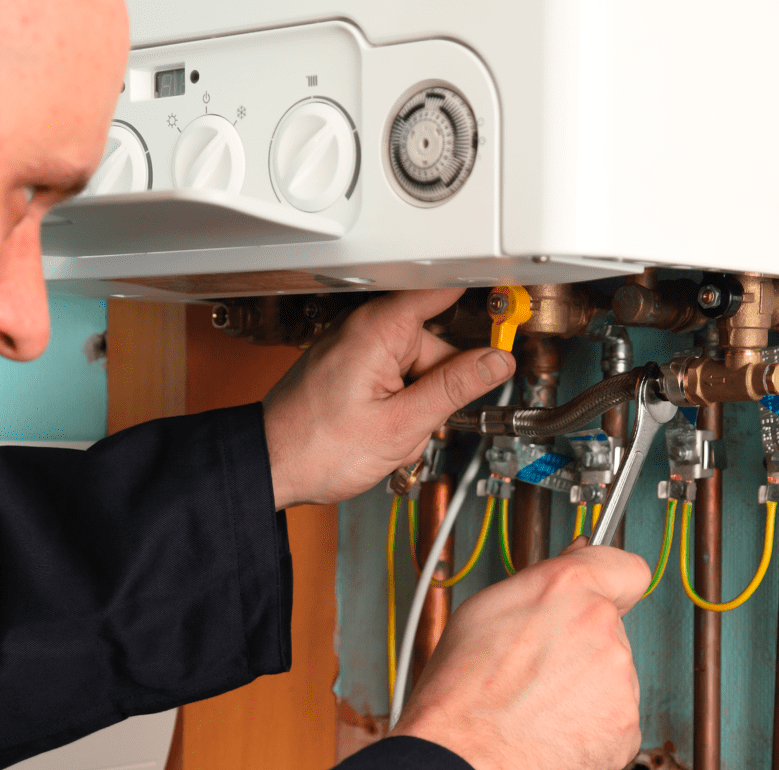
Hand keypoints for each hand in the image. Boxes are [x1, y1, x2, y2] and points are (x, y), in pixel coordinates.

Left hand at [262, 289, 515, 509]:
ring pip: (414, 371)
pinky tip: (380, 434)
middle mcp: (363, 331)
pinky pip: (392, 383)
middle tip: (422, 421)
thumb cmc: (316, 449)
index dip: (479, 295)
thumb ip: (454, 388)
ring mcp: (354, 352)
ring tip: (391, 435)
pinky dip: (396, 409)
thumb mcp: (401, 424)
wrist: (270, 469)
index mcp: (378, 330)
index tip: (509, 304)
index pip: (441, 290)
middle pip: (432, 344)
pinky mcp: (347, 372)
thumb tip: (496, 362)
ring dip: (416, 406)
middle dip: (438, 387)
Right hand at [390, 539, 648, 769]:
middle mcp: (603, 626)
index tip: (604, 592)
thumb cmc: (463, 685)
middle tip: (536, 666)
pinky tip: (551, 729)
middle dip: (580, 643)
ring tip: (536, 703)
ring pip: (610, 675)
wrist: (463, 754)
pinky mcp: (626, 726)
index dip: (612, 582)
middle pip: (610, 628)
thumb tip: (572, 562)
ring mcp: (621, 679)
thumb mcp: (486, 607)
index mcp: (569, 587)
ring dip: (584, 686)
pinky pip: (614, 718)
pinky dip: (590, 726)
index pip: (627, 568)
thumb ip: (543, 582)